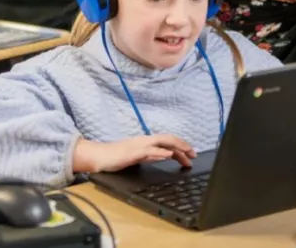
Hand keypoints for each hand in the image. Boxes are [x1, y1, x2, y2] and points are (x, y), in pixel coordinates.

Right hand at [73, 134, 195, 173]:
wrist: (100, 156)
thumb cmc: (116, 157)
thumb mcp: (139, 156)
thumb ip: (151, 155)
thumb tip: (165, 156)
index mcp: (147, 142)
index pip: (168, 142)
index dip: (181, 146)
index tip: (191, 154)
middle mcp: (145, 140)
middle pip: (168, 139)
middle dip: (183, 145)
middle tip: (195, 154)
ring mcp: (139, 145)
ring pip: (162, 142)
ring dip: (177, 147)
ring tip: (188, 153)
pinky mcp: (133, 152)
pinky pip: (149, 151)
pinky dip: (160, 152)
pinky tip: (168, 155)